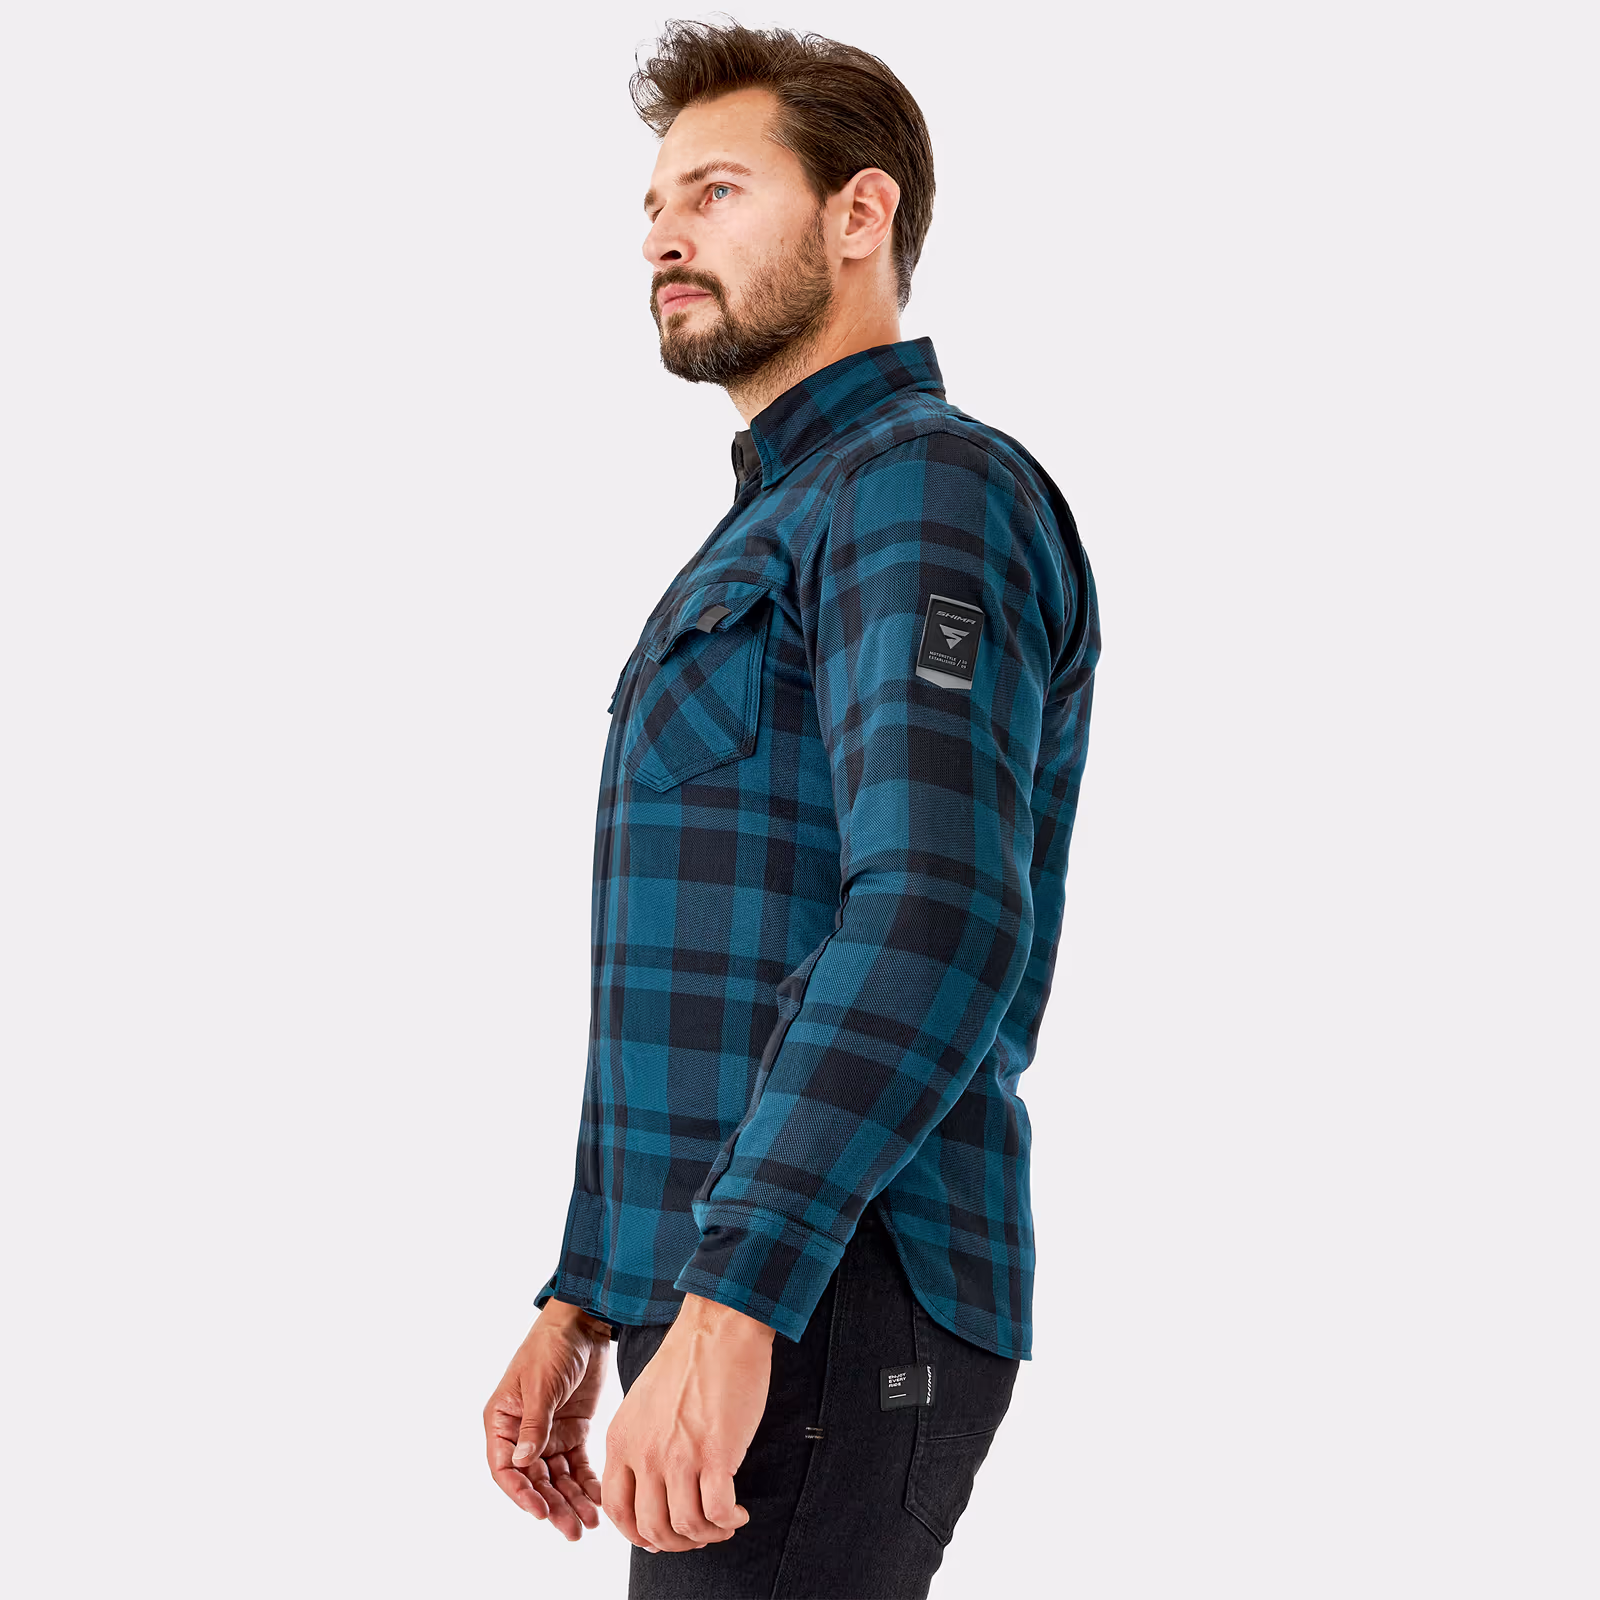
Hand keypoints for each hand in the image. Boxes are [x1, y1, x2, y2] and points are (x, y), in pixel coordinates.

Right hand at [484, 1300, 612, 1538]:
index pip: (505, 1469)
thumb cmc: (551, 1346)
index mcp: (503, 1421)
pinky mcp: (575, 1431)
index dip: (521, 1494)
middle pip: (535, 1480)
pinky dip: (588, 1483)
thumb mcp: (540, 1384)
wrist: (585, 1321)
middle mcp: (523, 1433)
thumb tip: (522, 1464)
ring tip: (591, 1523)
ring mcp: (550, 1434)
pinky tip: (600, 1499)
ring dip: (572, 1501)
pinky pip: (579, 1465)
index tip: (540, 1512)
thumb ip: (534, 1425)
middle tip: (573, 1530)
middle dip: (553, 1506)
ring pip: (558, 1478)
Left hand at [602, 1292, 772, 1553]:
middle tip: (699, 1534)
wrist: (718, 1327)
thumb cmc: (687, 1359)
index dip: (640, 1534)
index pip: (617, 1511)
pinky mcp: (716, 1454)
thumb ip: (639, 1443)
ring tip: (724, 1523)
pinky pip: (718, 1512)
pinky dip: (730, 1522)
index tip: (661, 1536)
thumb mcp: (642, 1403)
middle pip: (652, 1528)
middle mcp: (645, 1454)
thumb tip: (652, 1488)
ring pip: (687, 1527)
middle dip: (678, 1543)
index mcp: (622, 1440)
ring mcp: (679, 1456)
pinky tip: (739, 1513)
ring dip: (708, 1535)